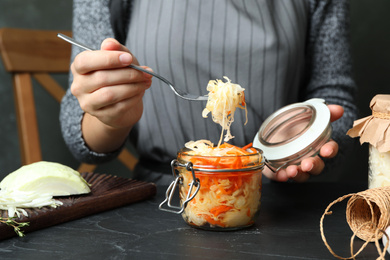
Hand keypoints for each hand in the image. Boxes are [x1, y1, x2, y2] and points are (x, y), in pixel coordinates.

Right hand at [70, 38, 152, 152]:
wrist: (121, 102)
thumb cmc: (118, 75)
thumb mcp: (119, 58)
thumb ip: (115, 49)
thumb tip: (109, 44)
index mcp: (79, 67)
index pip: (85, 61)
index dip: (108, 59)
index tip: (129, 59)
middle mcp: (78, 86)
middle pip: (102, 78)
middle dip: (128, 74)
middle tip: (146, 72)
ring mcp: (88, 103)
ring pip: (110, 94)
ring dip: (133, 87)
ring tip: (146, 81)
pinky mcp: (101, 116)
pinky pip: (119, 106)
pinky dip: (134, 98)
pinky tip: (141, 91)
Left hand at [263, 104, 343, 181]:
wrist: (275, 130)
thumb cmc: (295, 125)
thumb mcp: (308, 115)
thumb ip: (325, 113)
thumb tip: (339, 109)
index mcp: (318, 146)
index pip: (329, 150)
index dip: (330, 150)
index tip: (327, 150)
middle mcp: (309, 158)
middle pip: (316, 166)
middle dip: (313, 166)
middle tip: (307, 164)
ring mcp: (295, 166)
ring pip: (301, 175)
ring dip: (298, 174)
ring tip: (292, 171)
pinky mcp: (279, 170)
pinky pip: (281, 176)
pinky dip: (281, 177)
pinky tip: (280, 175)